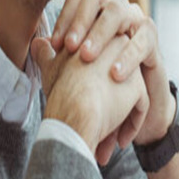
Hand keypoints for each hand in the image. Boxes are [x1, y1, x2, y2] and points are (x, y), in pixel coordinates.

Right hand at [31, 33, 149, 165]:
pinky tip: (119, 141)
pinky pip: (140, 107)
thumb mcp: (51, 68)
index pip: (101, 62)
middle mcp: (118, 45)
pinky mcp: (138, 87)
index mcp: (96, 36)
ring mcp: (130, 67)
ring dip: (119, 119)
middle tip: (95, 127)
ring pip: (128, 94)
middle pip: (117, 78)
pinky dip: (130, 125)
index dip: (92, 85)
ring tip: (104, 142)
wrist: (76, 112)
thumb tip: (38, 42)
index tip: (81, 103)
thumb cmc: (60, 93)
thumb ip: (47, 53)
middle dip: (109, 104)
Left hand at [50, 0, 174, 144]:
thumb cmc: (98, 81)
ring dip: (101, 33)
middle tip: (69, 47)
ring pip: (120, 11)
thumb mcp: (72, 71)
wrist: (129, 103)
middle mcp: (115, 7)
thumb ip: (54, 57)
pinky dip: (128, 55)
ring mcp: (136, 19)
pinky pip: (142, 39)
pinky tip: (115, 73)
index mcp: (95, 11)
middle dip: (81, 20)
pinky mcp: (152, 38)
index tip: (55, 45)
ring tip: (87, 57)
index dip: (65, 18)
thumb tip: (36, 44)